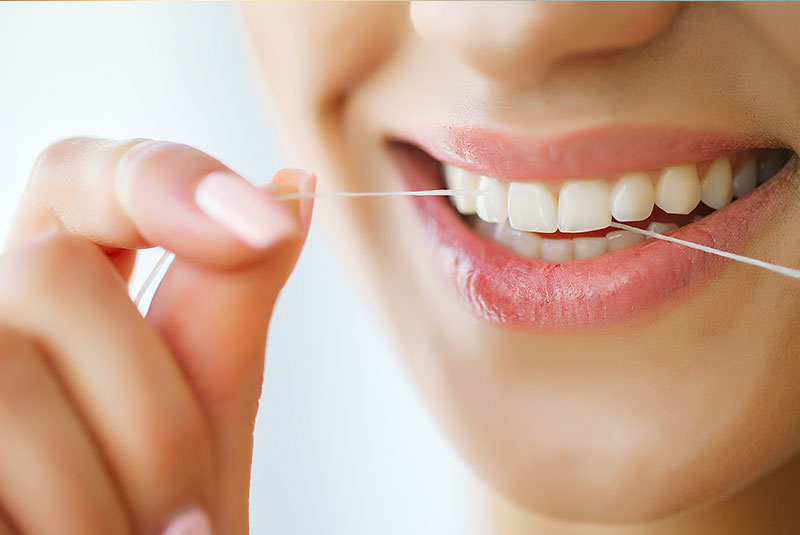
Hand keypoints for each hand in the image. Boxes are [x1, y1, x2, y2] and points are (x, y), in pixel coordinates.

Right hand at [0, 138, 313, 533]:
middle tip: (187, 522)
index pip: (82, 177)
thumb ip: (228, 309)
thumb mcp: (200, 426)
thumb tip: (291, 187)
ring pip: (9, 348)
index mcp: (53, 303)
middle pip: (51, 271)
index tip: (265, 224)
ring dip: (110, 474)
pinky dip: (67, 508)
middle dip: (150, 405)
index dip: (161, 177)